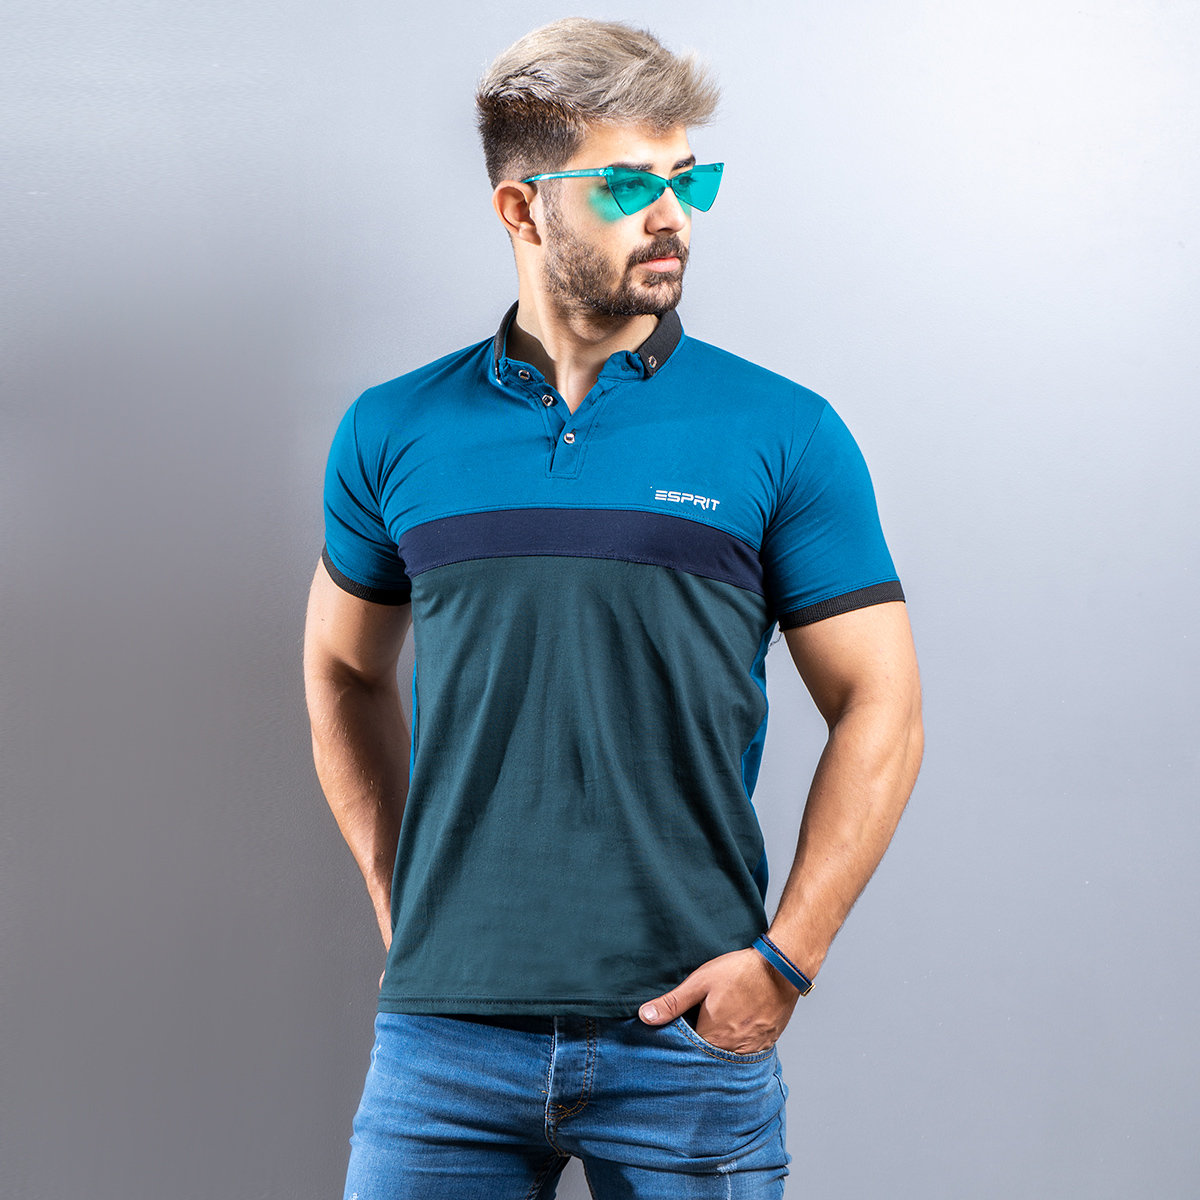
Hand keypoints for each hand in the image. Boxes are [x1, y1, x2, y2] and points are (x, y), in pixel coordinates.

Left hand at [638, 947, 800, 1053]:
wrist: (781, 968)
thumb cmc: (739, 972)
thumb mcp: (700, 982)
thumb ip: (673, 1003)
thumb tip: (645, 1016)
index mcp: (712, 1037)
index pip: (689, 1053)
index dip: (681, 1046)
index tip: (679, 1036)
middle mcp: (732, 1050)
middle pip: (709, 1058)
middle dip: (700, 1050)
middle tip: (700, 1029)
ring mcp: (752, 1049)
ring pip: (728, 1057)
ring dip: (720, 1049)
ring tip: (717, 1030)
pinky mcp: (766, 1043)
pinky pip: (747, 1054)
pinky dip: (738, 1047)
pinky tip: (736, 1030)